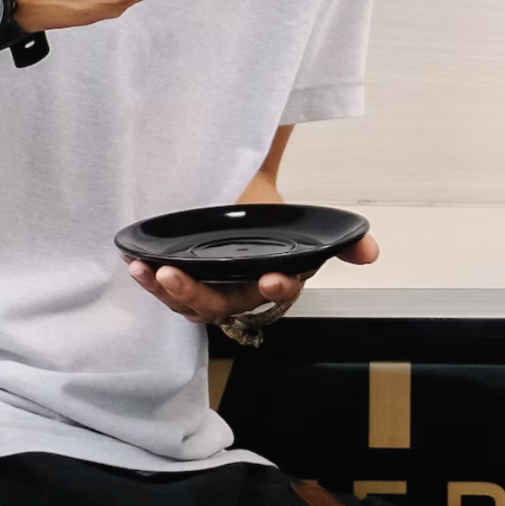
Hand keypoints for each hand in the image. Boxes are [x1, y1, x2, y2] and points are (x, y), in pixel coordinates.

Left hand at [125, 233, 379, 324]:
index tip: (274, 278)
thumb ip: (342, 242)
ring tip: (147, 271)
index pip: (278, 293)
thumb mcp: (307, 229)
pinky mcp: (183, 282)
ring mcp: (208, 290)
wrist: (246, 200)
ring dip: (165, 291)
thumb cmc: (273, 218)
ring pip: (187, 304)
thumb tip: (371, 252)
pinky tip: (133, 263)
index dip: (277, 290)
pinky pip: (166, 291)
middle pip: (219, 305)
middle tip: (175, 276)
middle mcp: (239, 293)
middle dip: (196, 295)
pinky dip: (148, 281)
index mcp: (272, 283)